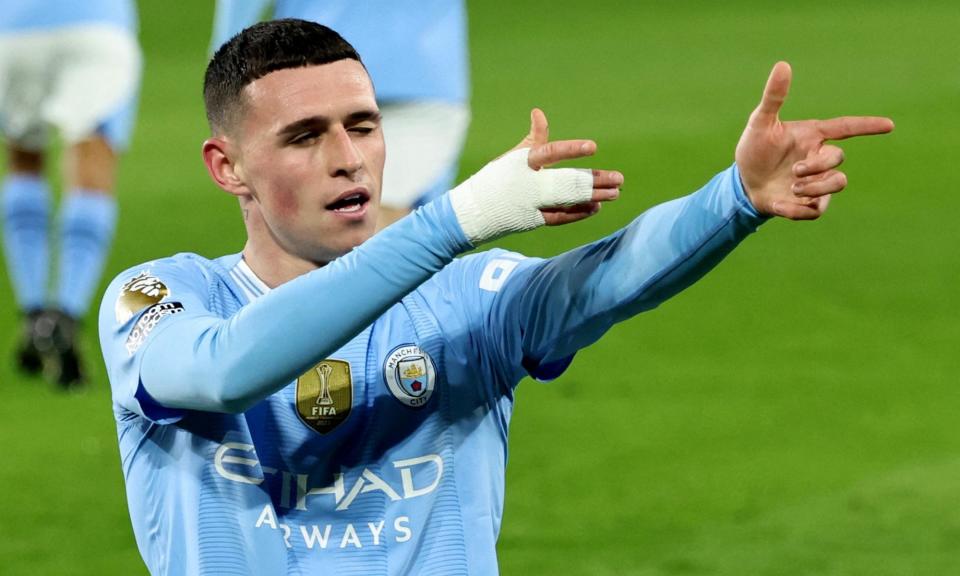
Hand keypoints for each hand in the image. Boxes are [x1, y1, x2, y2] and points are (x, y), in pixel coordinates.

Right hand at [449, 109, 622, 244]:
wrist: (473, 212)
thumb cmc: (497, 179)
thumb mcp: (512, 157)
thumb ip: (533, 138)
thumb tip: (539, 112)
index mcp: (523, 163)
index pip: (550, 153)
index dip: (571, 150)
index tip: (593, 148)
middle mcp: (529, 184)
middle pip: (567, 181)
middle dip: (595, 181)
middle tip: (619, 179)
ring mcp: (531, 204)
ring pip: (569, 200)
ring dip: (594, 197)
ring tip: (616, 193)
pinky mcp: (533, 221)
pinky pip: (560, 217)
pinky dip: (578, 213)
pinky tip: (596, 207)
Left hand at [735, 62, 893, 219]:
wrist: (743, 184)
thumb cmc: (754, 150)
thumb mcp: (760, 123)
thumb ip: (774, 97)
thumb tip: (783, 65)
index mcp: (812, 135)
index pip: (846, 127)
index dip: (867, 125)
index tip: (889, 125)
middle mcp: (819, 157)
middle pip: (838, 159)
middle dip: (819, 166)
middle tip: (795, 170)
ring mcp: (817, 181)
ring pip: (838, 183)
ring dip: (817, 187)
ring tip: (793, 187)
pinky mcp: (809, 203)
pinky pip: (818, 209)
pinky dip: (799, 209)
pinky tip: (780, 206)